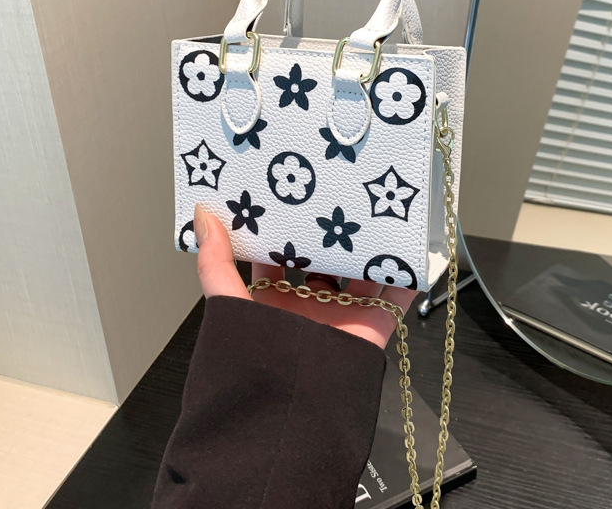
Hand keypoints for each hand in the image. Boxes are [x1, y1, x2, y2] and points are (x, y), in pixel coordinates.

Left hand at [193, 203, 418, 349]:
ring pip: (359, 272)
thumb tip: (202, 216)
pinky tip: (409, 251)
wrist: (287, 418)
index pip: (280, 254)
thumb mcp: (229, 304)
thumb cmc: (253, 365)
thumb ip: (216, 263)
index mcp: (273, 300)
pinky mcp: (369, 327)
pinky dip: (404, 277)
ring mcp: (340, 314)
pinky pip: (393, 298)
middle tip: (336, 193)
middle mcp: (308, 305)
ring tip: (373, 212)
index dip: (285, 226)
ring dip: (368, 246)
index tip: (290, 194)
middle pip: (323, 258)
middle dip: (330, 230)